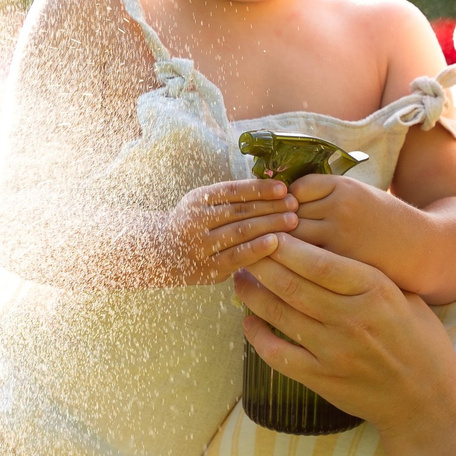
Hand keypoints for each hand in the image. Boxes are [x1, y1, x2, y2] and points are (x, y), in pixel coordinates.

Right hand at [161, 179, 297, 283]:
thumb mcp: (203, 204)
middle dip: (271, 206)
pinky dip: (257, 248)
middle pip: (240, 210)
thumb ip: (230, 198)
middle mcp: (196, 221)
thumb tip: (273, 189)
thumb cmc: (193, 224)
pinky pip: (236, 256)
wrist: (160, 253)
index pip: (233, 190)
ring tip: (293, 221)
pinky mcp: (208, 268)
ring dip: (270, 225)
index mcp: (197, 200)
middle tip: (296, 204)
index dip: (260, 188)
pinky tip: (276, 242)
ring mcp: (201, 245)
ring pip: (240, 232)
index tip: (284, 188)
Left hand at [232, 234, 455, 436]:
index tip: (268, 233)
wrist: (427, 400)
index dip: (287, 247)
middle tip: (244, 250)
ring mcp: (333, 352)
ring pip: (279, 315)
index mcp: (375, 291)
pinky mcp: (321, 379)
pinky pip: (277, 354)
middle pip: (292, 285)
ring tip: (240, 279)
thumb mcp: (405, 296)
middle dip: (261, 264)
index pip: (319, 263)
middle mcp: (352, 319)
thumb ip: (367, 274)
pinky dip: (257, 336)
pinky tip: (248, 321)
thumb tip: (323, 249)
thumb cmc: (420, 341)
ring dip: (252, 294)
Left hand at [286, 174, 419, 271]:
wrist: (420, 249)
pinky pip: (304, 260)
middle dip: (285, 225)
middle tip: (287, 235)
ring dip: (287, 246)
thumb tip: (284, 201)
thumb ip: (327, 196)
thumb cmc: (385, 222)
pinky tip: (300, 266)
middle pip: (290, 213)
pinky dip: (297, 263)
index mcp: (344, 187)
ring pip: (292, 238)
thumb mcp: (360, 196)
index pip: (298, 188)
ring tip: (289, 252)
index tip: (296, 212)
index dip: (292, 201)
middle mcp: (340, 208)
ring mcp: (339, 236)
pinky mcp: (340, 261)